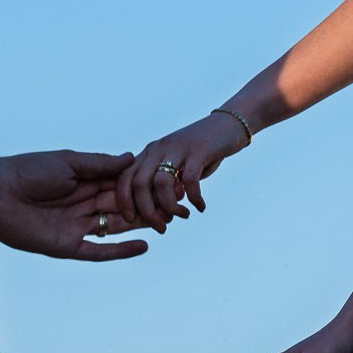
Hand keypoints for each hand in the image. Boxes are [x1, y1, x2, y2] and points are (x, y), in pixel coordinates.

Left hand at [0, 149, 162, 259]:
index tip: (169, 183)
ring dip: (141, 227)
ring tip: (168, 224)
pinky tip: (144, 245)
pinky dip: (121, 250)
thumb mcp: (68, 162)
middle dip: (149, 208)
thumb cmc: (29, 170)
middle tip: (178, 208)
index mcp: (84, 182)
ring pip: (116, 228)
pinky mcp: (68, 246)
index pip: (120, 185)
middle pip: (123, 208)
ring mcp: (78, 227)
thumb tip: (131, 158)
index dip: (143, 187)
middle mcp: (84, 205)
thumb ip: (100, 164)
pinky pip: (99, 251)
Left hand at [116, 112, 247, 229]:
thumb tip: (160, 212)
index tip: (132, 220)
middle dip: (147, 212)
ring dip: (170, 207)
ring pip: (161, 184)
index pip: (125, 178)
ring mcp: (177, 148)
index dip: (125, 201)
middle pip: (139, 184)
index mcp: (149, 153)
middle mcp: (159, 149)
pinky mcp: (198, 150)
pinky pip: (190, 180)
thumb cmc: (200, 151)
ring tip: (184, 215)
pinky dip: (194, 198)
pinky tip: (201, 206)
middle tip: (161, 227)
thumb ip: (165, 185)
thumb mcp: (177, 166)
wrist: (227, 126)